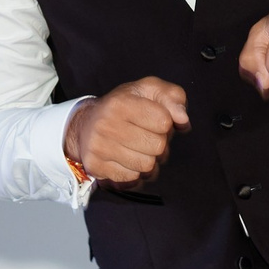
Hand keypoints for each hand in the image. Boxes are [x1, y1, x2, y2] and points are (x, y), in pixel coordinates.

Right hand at [65, 78, 188, 184]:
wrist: (85, 124)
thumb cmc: (123, 106)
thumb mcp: (150, 90)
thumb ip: (173, 98)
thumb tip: (182, 119)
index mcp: (121, 103)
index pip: (164, 122)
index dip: (165, 122)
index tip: (153, 119)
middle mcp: (106, 125)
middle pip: (157, 147)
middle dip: (159, 143)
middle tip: (147, 136)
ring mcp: (99, 148)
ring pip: (146, 166)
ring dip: (149, 160)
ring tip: (138, 149)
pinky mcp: (95, 167)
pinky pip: (132, 179)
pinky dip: (135, 172)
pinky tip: (126, 159)